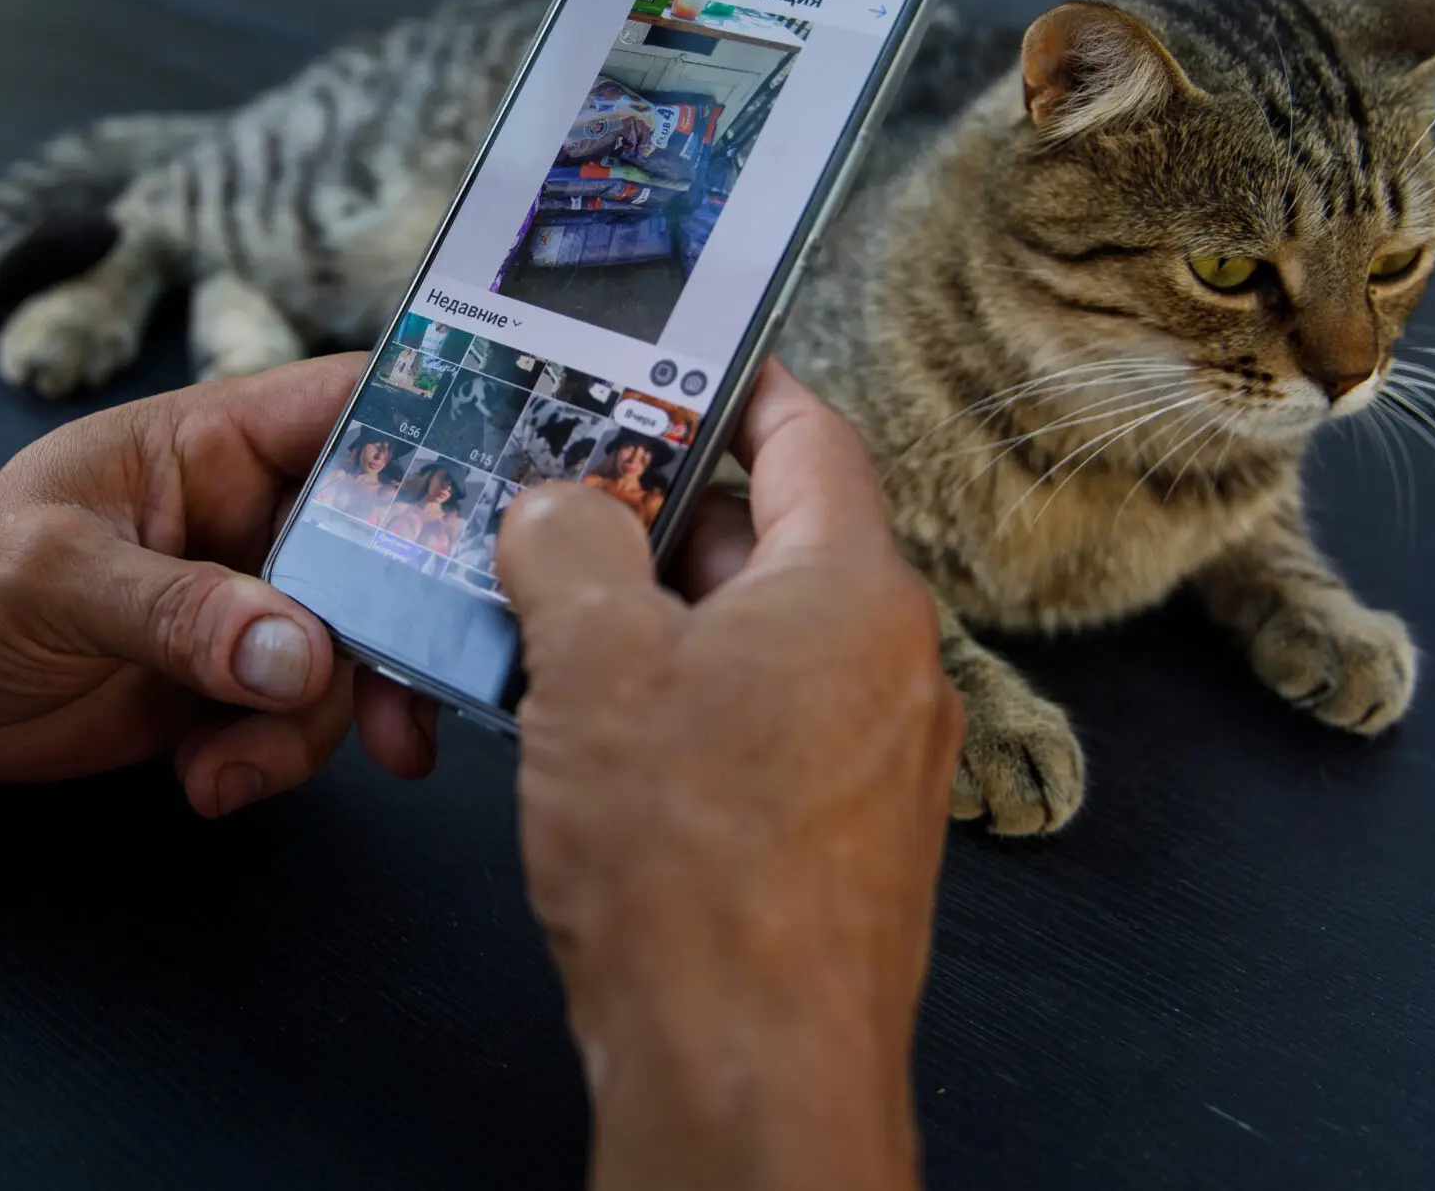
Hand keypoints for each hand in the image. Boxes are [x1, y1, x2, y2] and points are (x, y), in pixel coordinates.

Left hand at [0, 356, 437, 815]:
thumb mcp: (52, 580)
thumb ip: (175, 609)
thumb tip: (297, 651)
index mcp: (214, 441)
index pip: (352, 405)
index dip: (436, 435)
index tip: (494, 508)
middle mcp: (252, 514)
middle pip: (385, 549)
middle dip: (398, 634)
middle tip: (400, 711)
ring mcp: (251, 602)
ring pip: (352, 654)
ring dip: (312, 725)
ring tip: (223, 765)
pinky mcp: (234, 682)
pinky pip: (304, 720)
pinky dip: (271, 761)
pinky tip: (202, 780)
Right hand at [496, 362, 960, 1190]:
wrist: (746, 1069)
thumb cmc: (695, 875)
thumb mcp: (590, 662)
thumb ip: (567, 547)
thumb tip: (559, 510)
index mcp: (854, 591)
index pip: (809, 433)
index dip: (731, 385)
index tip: (674, 365)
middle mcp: (887, 665)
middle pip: (767, 542)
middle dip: (651, 527)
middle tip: (554, 517)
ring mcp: (871, 757)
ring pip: (751, 643)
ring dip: (653, 628)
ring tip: (546, 638)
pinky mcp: (835, 835)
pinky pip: (755, 728)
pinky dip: (677, 710)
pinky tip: (589, 743)